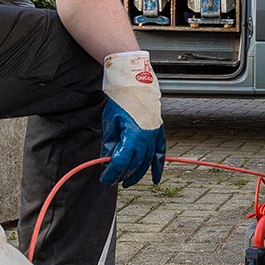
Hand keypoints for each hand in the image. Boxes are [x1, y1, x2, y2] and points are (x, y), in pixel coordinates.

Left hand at [99, 51, 166, 186]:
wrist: (135, 83)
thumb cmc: (121, 100)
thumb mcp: (110, 123)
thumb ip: (109, 144)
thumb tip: (106, 160)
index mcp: (132, 135)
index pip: (121, 162)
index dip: (112, 173)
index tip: (105, 179)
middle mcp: (146, 138)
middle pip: (134, 165)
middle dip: (122, 175)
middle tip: (112, 180)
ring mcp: (154, 135)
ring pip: (146, 162)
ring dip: (137, 173)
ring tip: (127, 181)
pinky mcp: (158, 132)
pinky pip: (160, 154)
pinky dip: (158, 167)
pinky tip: (155, 178)